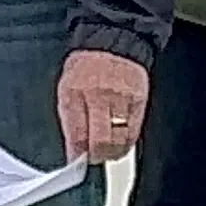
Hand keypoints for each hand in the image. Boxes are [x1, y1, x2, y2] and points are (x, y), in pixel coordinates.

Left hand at [58, 49, 150, 165]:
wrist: (111, 44)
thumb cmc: (86, 67)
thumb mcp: (66, 90)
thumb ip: (70, 120)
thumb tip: (72, 150)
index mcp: (76, 92)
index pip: (76, 133)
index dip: (76, 153)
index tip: (75, 161)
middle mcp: (99, 96)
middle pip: (101, 140)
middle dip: (96, 156)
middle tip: (92, 158)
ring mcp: (122, 99)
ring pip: (120, 140)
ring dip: (112, 152)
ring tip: (106, 152)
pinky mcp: (139, 101)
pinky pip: (134, 131)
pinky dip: (127, 143)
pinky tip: (120, 143)